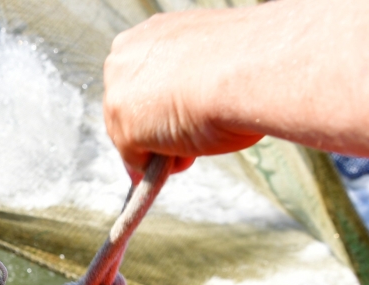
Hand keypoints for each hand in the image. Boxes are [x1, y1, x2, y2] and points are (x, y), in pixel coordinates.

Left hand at [103, 10, 263, 181]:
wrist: (249, 70)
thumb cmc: (245, 61)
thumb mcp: (210, 65)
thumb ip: (186, 85)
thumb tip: (181, 117)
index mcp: (147, 34)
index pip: (139, 79)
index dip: (159, 104)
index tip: (180, 117)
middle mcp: (123, 59)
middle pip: (127, 109)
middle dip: (156, 129)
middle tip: (192, 136)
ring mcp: (118, 95)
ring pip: (130, 136)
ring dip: (161, 147)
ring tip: (198, 139)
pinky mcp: (125, 130)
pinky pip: (137, 160)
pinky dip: (160, 166)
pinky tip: (188, 153)